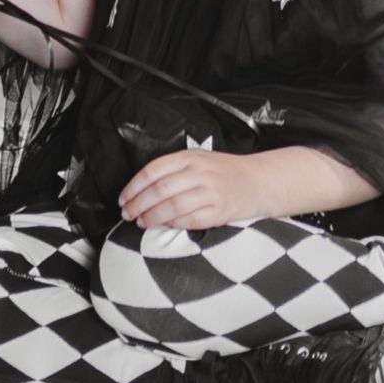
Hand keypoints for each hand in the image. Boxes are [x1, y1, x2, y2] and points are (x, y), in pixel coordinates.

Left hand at [118, 149, 269, 231]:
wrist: (260, 181)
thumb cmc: (226, 171)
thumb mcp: (200, 159)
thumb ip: (175, 169)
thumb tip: (143, 188)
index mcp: (190, 157)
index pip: (153, 170)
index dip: (134, 186)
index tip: (123, 198)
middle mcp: (199, 172)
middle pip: (159, 190)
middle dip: (138, 204)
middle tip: (127, 213)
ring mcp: (210, 192)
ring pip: (172, 206)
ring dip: (152, 216)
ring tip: (141, 222)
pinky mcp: (219, 211)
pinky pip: (190, 220)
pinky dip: (173, 224)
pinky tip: (164, 225)